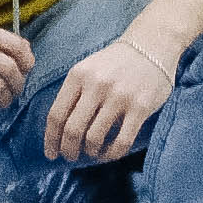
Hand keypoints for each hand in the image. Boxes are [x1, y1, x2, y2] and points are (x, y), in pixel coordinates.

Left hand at [41, 33, 179, 164]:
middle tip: (70, 157)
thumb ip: (74, 93)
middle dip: (68, 149)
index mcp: (78, 75)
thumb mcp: (88, 69)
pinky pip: (121, 141)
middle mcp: (96, 85)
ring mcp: (119, 97)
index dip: (51, 138)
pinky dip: (111, 154)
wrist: (152, 45)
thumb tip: (59, 129)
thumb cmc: (115, 62)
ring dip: (90, 152)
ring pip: (94, 138)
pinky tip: (109, 153)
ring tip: (92, 153)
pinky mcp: (140, 107)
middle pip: (72, 129)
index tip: (50, 153)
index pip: (56, 114)